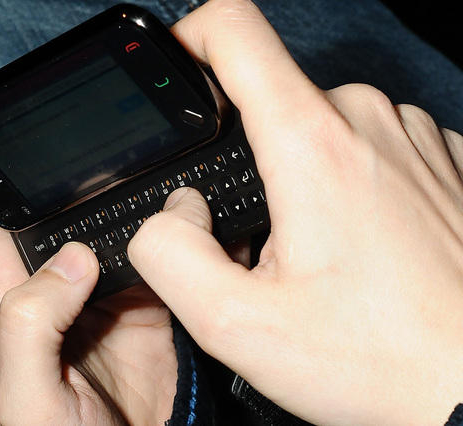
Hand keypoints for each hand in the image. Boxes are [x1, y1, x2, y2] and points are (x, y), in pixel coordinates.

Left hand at [0, 181, 176, 424]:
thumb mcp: (25, 400)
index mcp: (2, 301)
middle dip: (67, 172)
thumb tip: (72, 258)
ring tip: (146, 159)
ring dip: (125, 196)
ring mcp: (97, 286)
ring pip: (107, 220)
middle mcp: (49, 284)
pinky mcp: (142, 293)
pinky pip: (154, 248)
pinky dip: (168, 229)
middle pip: (49, 207)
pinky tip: (183, 208)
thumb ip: (29, 328)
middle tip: (95, 133)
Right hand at [128, 0, 462, 424]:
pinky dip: (349, 184)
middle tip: (265, 240)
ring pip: (320, 128)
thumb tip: (172, 211)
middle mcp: (369, 120)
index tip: (176, 73)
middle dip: (249, 161)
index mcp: (312, 144)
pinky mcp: (443, 159)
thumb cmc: (378, 361)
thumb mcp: (237, 325)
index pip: (235, 31)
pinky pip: (369, 148)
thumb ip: (169, 254)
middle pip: (273, 101)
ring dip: (301, 177)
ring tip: (320, 252)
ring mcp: (414, 136)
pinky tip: (365, 247)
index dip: (190, 39)